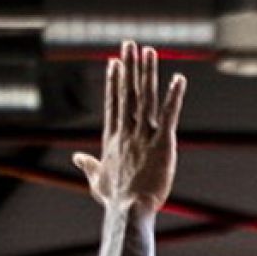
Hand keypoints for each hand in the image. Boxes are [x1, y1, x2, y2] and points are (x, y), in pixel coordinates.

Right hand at [74, 41, 185, 211]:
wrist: (129, 211)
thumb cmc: (115, 200)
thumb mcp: (96, 180)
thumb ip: (88, 165)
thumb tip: (77, 157)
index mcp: (113, 138)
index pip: (114, 103)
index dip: (115, 81)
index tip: (114, 62)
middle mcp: (127, 132)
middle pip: (128, 93)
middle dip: (129, 67)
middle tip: (129, 44)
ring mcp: (144, 136)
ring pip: (147, 98)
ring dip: (148, 73)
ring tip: (149, 51)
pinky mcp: (163, 144)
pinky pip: (170, 115)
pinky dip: (175, 96)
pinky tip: (179, 79)